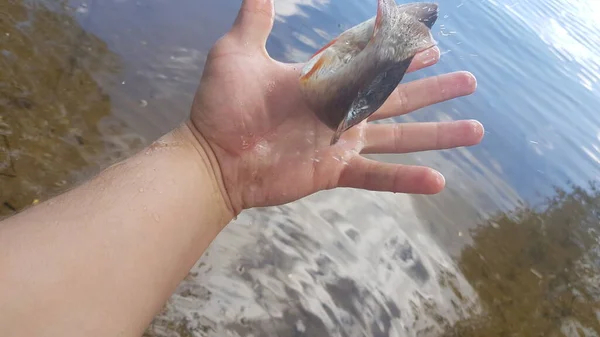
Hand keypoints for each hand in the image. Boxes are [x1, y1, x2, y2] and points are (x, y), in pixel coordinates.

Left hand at [187, 0, 483, 214]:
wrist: (213, 156)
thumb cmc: (222, 106)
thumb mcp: (238, 51)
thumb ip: (256, 16)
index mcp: (324, 80)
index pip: (374, 61)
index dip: (404, 53)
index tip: (433, 43)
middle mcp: (339, 110)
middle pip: (398, 96)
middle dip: (434, 88)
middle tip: (469, 80)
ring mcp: (340, 142)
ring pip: (400, 136)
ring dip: (438, 133)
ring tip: (476, 130)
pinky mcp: (334, 171)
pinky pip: (377, 176)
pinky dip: (407, 179)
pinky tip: (440, 182)